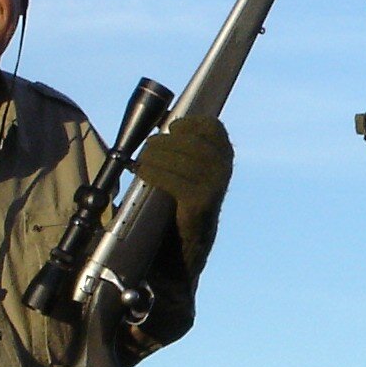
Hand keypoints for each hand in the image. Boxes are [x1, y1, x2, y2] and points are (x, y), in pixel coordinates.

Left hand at [133, 113, 233, 260]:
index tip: (170, 128)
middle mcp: (223, 170)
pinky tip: (143, 174)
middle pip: (192, 142)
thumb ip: (180, 147)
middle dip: (165, 142)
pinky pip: (175, 180)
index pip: (212, 127)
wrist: (183, 248)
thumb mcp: (185, 170)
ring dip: (156, 157)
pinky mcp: (200, 203)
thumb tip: (160, 118)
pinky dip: (155, 174)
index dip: (189, 123)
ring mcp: (214, 187)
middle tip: (147, 149)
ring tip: (141, 162)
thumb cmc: (178, 203)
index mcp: (223, 157)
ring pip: (183, 159)